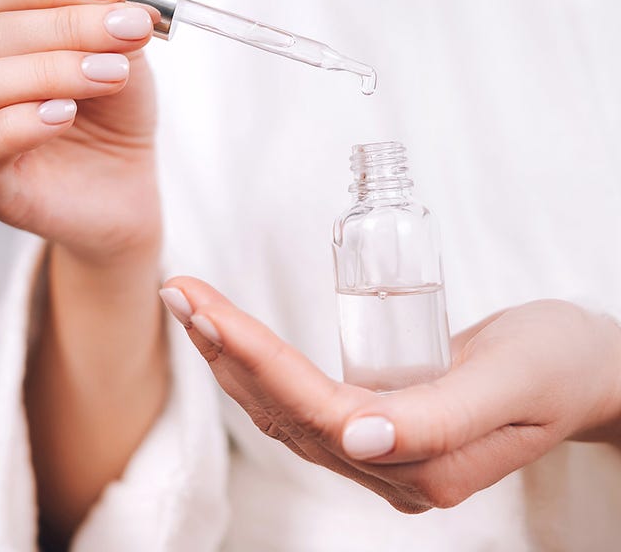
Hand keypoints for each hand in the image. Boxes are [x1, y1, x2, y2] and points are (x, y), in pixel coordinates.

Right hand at [0, 0, 160, 261]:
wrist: (125, 188)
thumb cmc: (115, 120)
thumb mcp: (121, 56)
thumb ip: (108, 7)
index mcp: (1, 38)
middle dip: (68, 25)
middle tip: (130, 28)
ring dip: (52, 69)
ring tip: (113, 71)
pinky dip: (21, 124)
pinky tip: (63, 113)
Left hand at [160, 278, 620, 512]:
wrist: (581, 367)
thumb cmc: (557, 363)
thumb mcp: (513, 380)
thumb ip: (441, 419)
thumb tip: (360, 439)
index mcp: (421, 463)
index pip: (315, 411)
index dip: (257, 362)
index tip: (208, 312)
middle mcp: (389, 466)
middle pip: (285, 410)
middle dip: (227, 351)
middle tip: (181, 295)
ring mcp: (380, 449)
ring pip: (284, 408)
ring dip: (232, 357)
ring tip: (193, 307)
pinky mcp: (379, 421)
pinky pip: (302, 399)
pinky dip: (261, 365)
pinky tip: (234, 337)